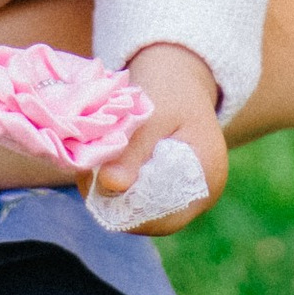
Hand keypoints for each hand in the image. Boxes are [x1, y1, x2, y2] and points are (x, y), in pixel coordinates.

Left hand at [102, 41, 227, 234]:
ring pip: (141, 211)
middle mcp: (201, 196)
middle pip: (151, 219)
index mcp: (207, 179)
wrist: (180, 75)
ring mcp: (186, 194)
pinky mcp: (168, 188)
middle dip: (115, 202)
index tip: (95, 182)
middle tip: (86, 173)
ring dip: (112, 195)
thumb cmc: (171, 90)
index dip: (126, 209)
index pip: (163, 218)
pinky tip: (101, 166)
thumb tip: (110, 185)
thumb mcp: (154, 114)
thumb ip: (133, 150)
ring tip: (91, 166)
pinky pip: (139, 199)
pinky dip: (118, 186)